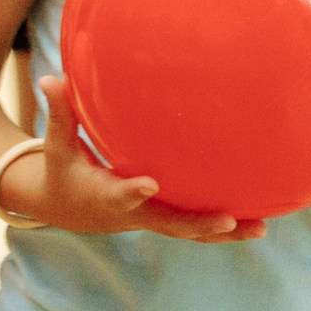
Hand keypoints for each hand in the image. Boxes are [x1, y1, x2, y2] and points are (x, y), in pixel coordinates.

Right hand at [5, 76, 267, 241]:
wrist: (68, 208)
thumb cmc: (62, 169)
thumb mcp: (56, 143)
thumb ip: (60, 112)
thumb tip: (52, 77)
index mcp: (103, 194)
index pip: (119, 194)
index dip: (134, 192)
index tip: (149, 185)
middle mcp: (131, 214)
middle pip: (167, 223)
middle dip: (197, 223)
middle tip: (226, 218)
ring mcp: (150, 220)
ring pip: (190, 232)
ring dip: (223, 233)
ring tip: (258, 228)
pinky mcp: (164, 221)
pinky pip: (196, 229)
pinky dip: (224, 230)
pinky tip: (256, 223)